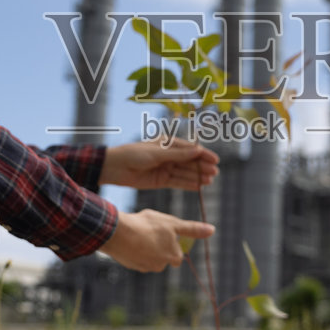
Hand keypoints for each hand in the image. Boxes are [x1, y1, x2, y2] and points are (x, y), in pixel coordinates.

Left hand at [100, 139, 218, 190]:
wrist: (114, 168)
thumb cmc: (134, 154)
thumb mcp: (157, 153)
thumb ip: (178, 154)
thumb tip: (198, 150)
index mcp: (168, 143)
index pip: (189, 149)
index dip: (203, 154)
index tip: (215, 160)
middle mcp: (168, 156)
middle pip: (189, 162)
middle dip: (202, 167)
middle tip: (215, 172)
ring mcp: (165, 168)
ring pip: (185, 173)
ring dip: (197, 176)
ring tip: (210, 180)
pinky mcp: (161, 180)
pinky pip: (177, 182)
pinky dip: (188, 184)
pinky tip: (199, 186)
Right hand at [101, 208, 213, 272]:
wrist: (119, 233)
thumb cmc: (148, 226)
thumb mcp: (173, 223)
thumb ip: (192, 228)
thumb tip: (212, 230)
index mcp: (173, 257)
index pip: (178, 254)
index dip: (172, 243)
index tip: (165, 233)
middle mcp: (160, 266)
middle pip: (164, 258)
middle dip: (160, 248)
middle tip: (152, 232)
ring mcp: (145, 267)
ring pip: (150, 258)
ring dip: (147, 249)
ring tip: (140, 234)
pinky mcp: (131, 266)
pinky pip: (137, 258)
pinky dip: (135, 250)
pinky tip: (130, 240)